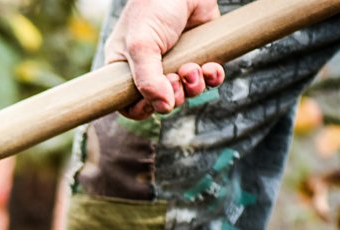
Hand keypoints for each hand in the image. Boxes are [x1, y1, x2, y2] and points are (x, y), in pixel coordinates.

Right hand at [105, 0, 225, 119]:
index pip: (129, 104)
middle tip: (177, 78)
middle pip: (162, 102)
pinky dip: (212, 78)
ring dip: (194, 87)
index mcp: (127, 68)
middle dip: (174, 96)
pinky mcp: (200, 54)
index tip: (152, 104)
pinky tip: (211, 67)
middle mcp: (151, 69)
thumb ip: (148, 80)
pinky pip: (209, 79)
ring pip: (188, 93)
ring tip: (193, 67)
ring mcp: (176, 62)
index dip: (142, 109)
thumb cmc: (153, 8)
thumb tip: (165, 107)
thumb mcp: (141, 46)